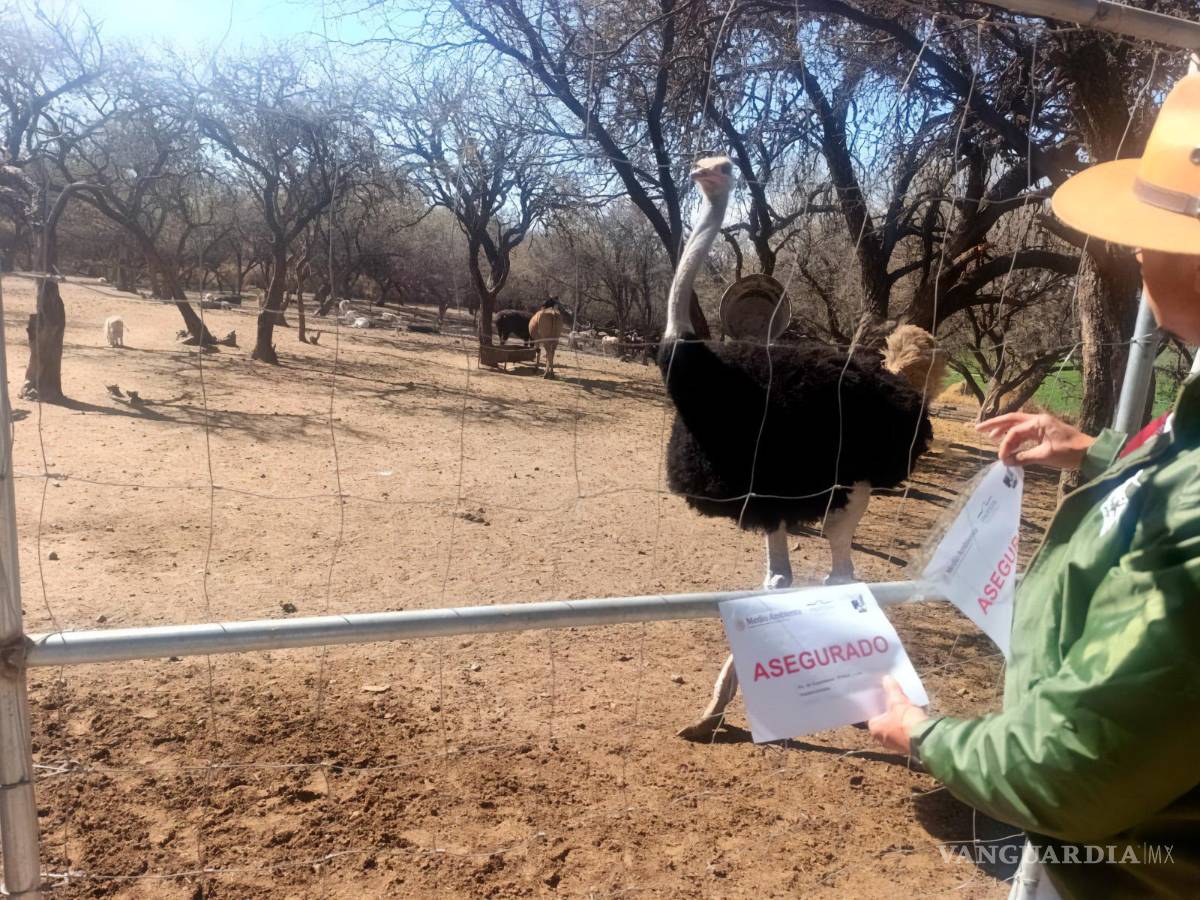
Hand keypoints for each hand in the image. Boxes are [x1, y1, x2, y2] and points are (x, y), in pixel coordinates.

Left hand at [868, 676, 928, 754]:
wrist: (926, 738)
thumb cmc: (906, 720)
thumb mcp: (897, 701)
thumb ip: (891, 689)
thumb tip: (887, 679)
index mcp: (874, 729)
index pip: (871, 714)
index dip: (876, 704)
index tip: (880, 696)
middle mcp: (882, 738)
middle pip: (884, 720)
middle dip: (888, 710)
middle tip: (892, 698)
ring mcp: (895, 743)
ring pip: (895, 726)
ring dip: (899, 717)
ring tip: (903, 704)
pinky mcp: (908, 745)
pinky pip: (905, 731)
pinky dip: (907, 723)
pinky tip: (913, 714)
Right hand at [975, 412, 1093, 468]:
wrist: (1092, 453)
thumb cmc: (1071, 452)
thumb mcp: (1046, 455)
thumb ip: (1024, 457)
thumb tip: (1007, 461)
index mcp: (1039, 422)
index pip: (1014, 432)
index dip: (1005, 445)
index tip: (1001, 458)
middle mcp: (1038, 420)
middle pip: (1011, 419)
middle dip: (994, 424)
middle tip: (978, 428)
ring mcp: (1042, 424)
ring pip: (1017, 424)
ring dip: (1003, 430)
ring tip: (990, 436)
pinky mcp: (1045, 431)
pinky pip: (1025, 431)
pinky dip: (1014, 436)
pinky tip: (1008, 442)